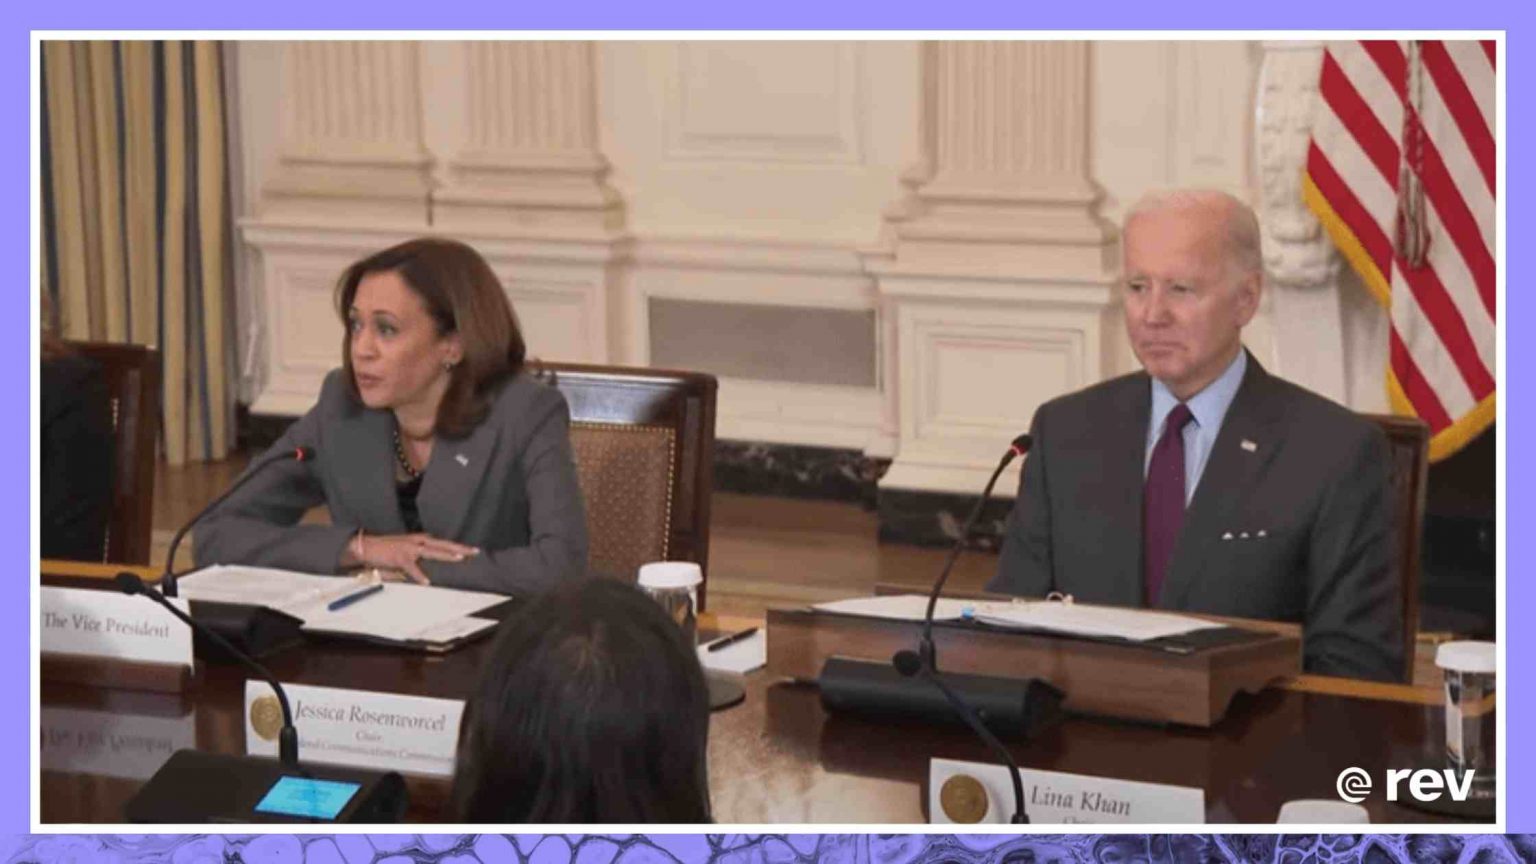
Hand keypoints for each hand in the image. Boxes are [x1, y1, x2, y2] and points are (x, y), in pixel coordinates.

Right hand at [353, 533, 479, 584]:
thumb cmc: (387, 550)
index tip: (472, 550)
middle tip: (474, 551)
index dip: (458, 547)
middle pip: (443, 544)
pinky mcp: (399, 557)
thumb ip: (421, 557)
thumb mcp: (407, 551)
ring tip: (459, 559)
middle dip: (460, 548)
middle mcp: (418, 541)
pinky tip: (426, 582)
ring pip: (432, 551)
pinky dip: (419, 575)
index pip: (444, 543)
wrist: (366, 546)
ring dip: (446, 554)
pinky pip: (411, 567)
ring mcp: (409, 548)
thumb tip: (433, 568)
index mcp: (421, 540)